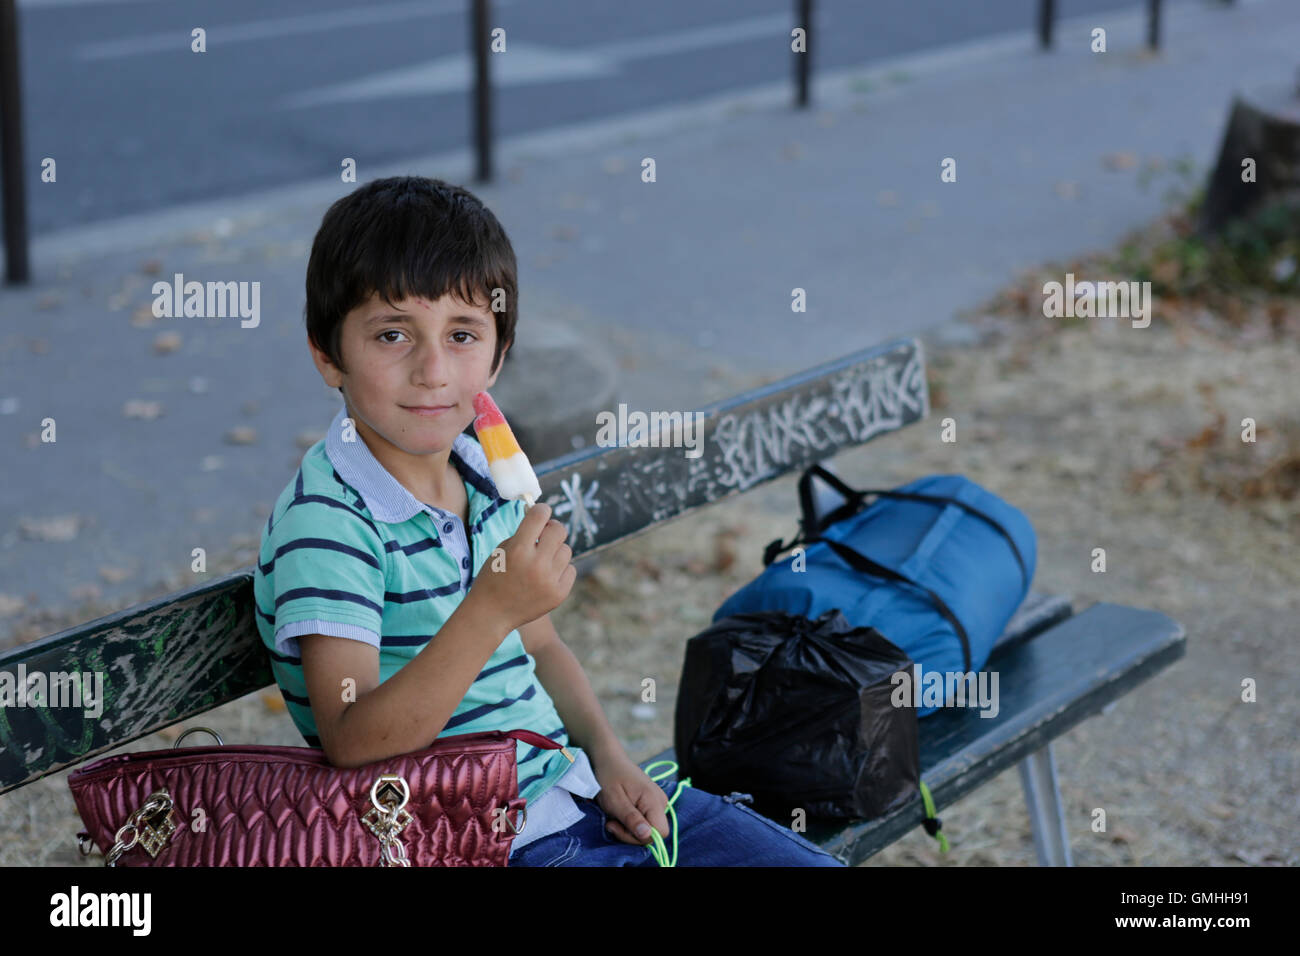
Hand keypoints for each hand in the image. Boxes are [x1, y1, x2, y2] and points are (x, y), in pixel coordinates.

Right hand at [467, 502, 574, 633]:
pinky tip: (546, 577)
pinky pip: (570, 569)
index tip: (541, 511)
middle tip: (544, 534)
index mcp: (518, 550)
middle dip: (551, 529)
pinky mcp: (559, 594)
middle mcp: (537, 564)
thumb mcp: (501, 551)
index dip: (541, 510)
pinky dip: (560, 570)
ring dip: (555, 551)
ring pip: (566, 550)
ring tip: (541, 561)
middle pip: (559, 530)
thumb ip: (523, 534)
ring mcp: (550, 581)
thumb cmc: (494, 578)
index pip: (540, 515)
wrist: (491, 614)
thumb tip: (544, 518)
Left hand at [593, 754, 670, 846]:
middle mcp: (661, 802)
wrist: (607, 758)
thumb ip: (632, 819)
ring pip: (647, 828)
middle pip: (653, 833)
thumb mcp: (615, 801)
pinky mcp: (650, 803)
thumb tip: (648, 835)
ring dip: (628, 828)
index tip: (618, 827)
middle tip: (610, 823)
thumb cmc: (608, 776)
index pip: (660, 832)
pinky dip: (630, 822)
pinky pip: (644, 821)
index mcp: (654, 800)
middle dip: (630, 834)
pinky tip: (619, 813)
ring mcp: (656, 802)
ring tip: (613, 816)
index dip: (640, 837)